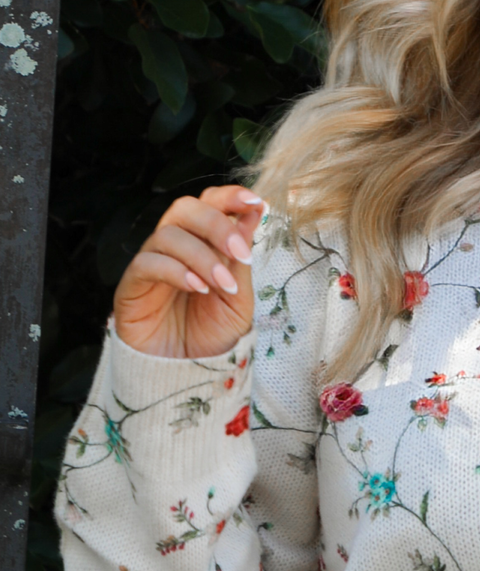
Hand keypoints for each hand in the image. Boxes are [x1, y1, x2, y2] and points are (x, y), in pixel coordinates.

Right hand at [113, 185, 265, 359]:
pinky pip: (147, 263)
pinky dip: (176, 271)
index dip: (229, 196)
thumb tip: (253, 214)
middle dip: (217, 224)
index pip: (209, 204)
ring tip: (222, 285)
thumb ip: (240, 259)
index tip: (255, 203)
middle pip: (184, 209)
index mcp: (201, 244)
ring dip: (202, 256)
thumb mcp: (238, 298)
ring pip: (168, 235)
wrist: (186, 374)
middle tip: (240, 253)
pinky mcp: (131, 286)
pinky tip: (198, 288)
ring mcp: (150, 264)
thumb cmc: (211, 334)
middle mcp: (174, 247)